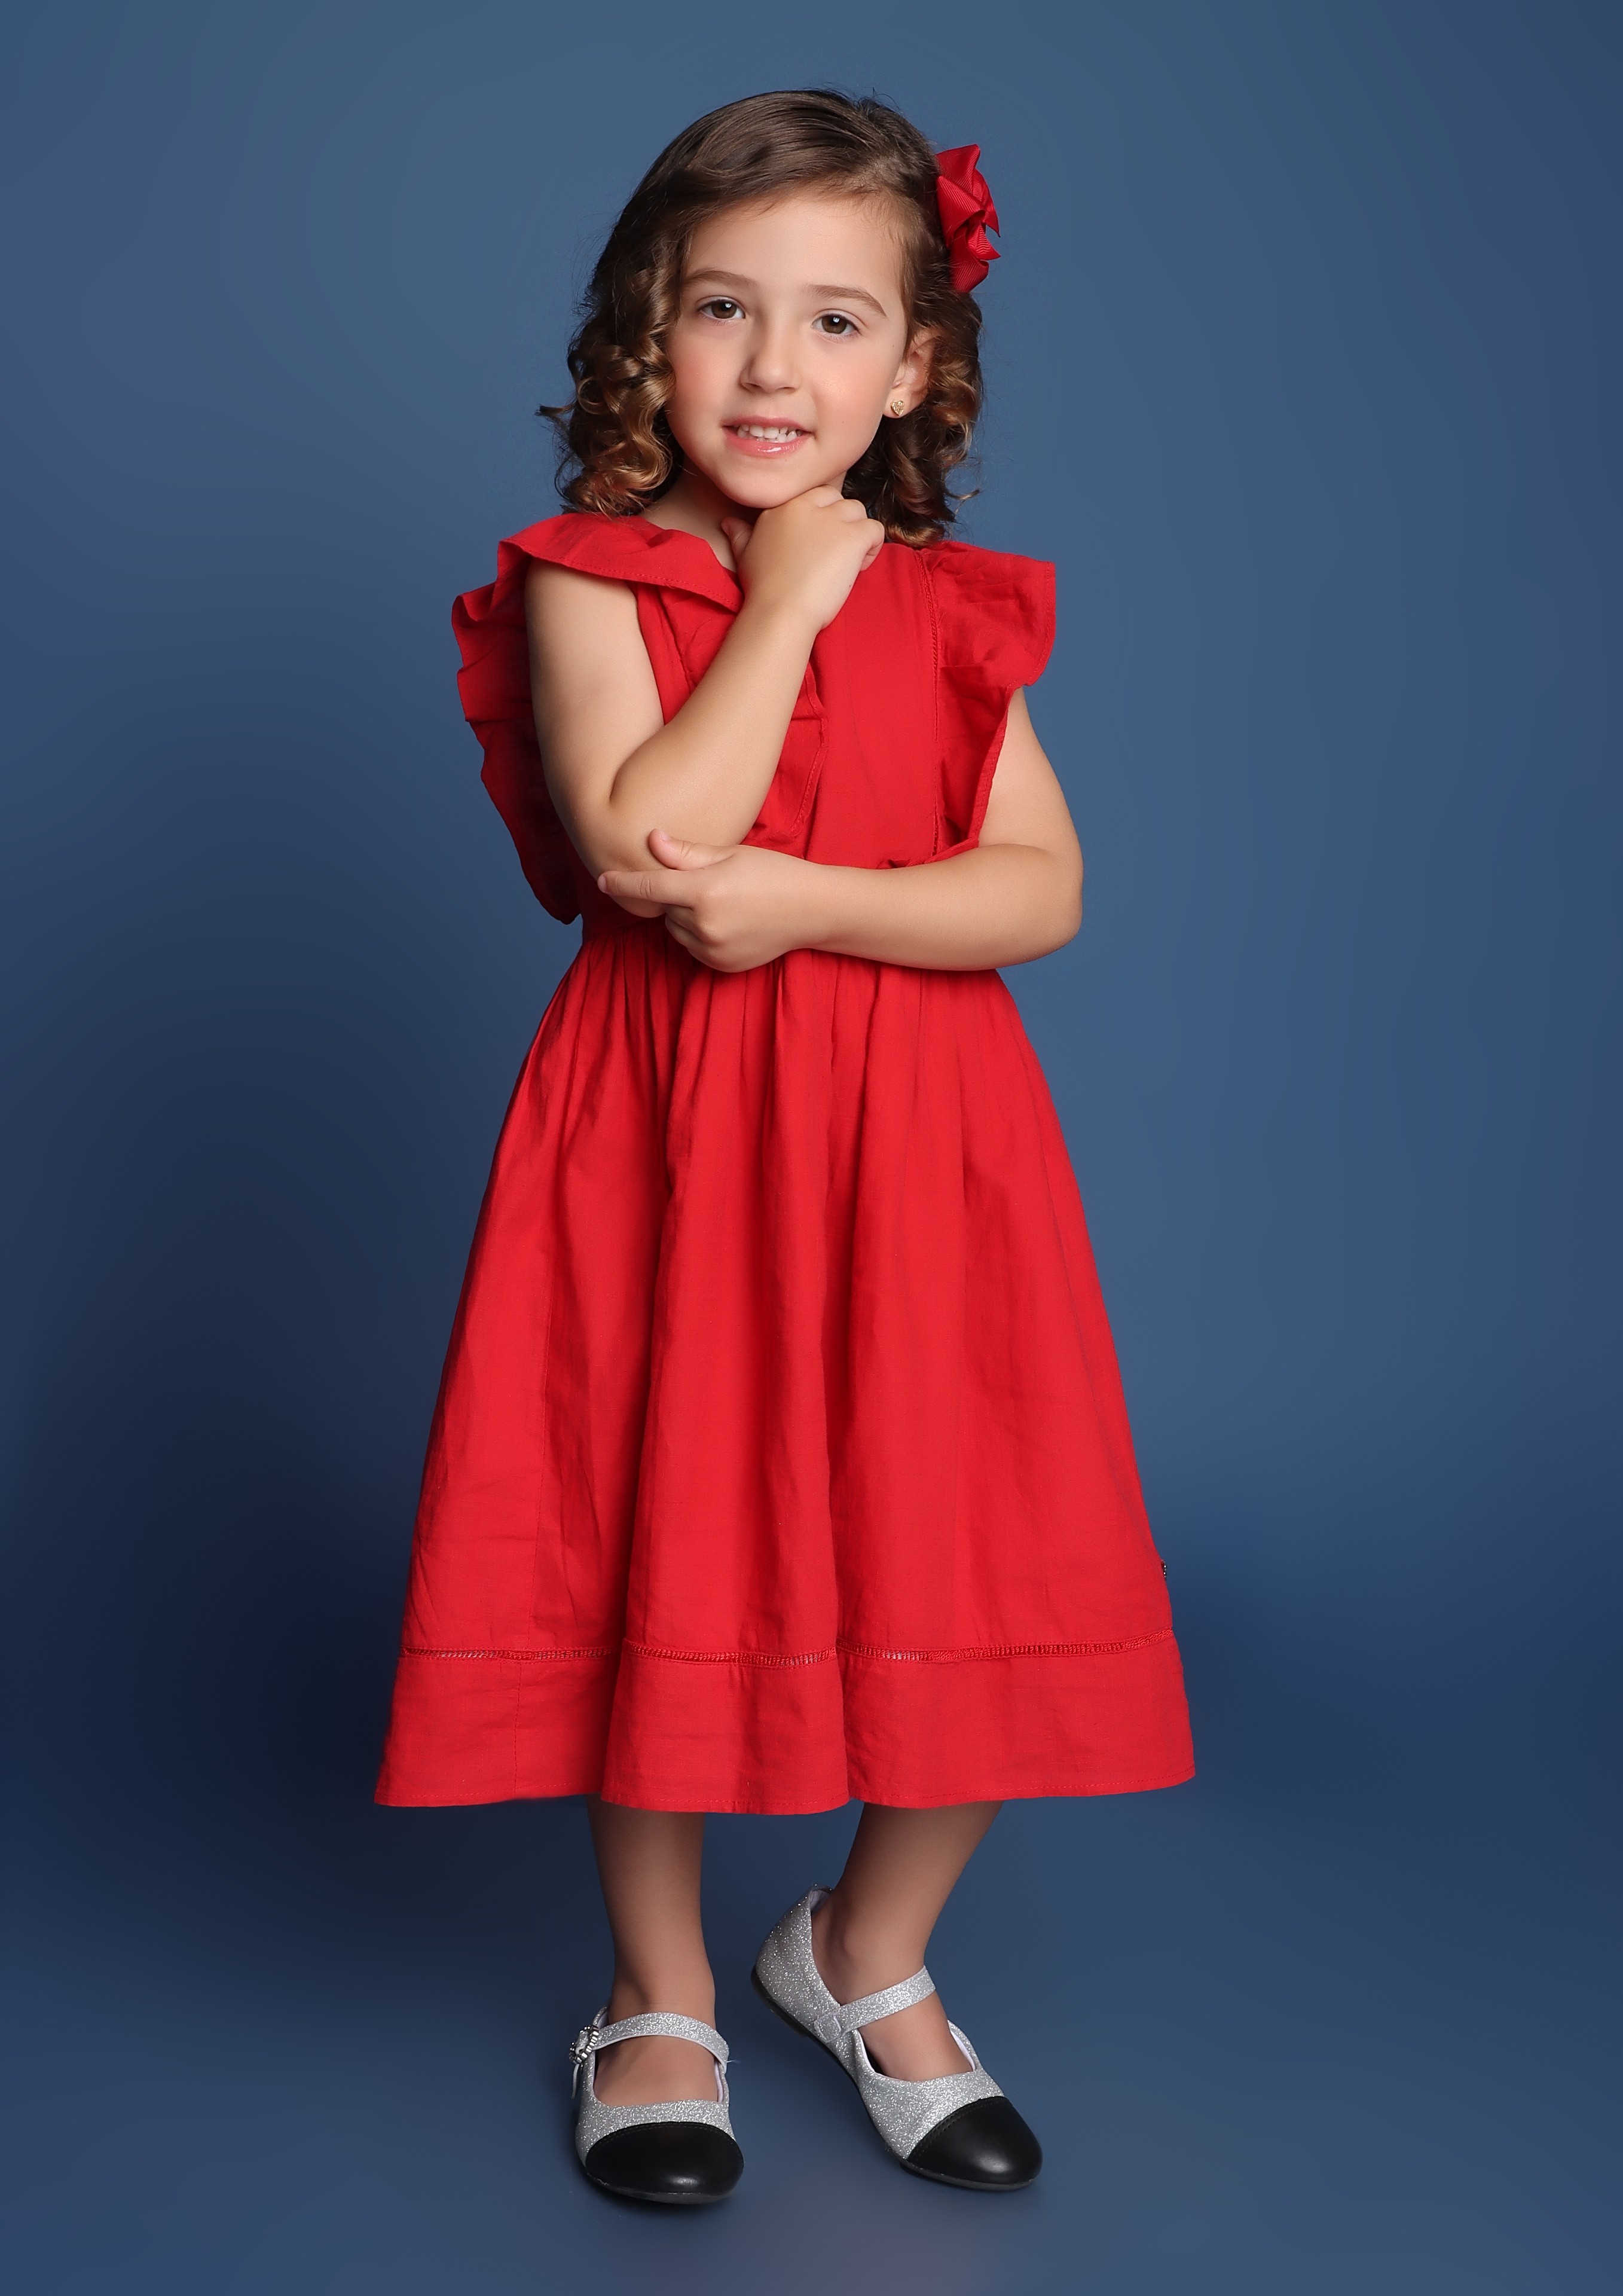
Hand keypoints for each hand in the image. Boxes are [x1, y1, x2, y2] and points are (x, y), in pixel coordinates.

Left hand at [598, 827, 823, 971]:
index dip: (622, 884)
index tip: (602, 881)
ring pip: (675, 930)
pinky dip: (699, 935)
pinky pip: (692, 948)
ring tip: (722, 902)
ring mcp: (712, 949)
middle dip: (675, 896)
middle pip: (665, 909)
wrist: (811, 911)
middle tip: (709, 883)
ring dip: (685, 917)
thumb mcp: (730, 854)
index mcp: (705, 891)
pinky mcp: (720, 966)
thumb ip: (685, 853)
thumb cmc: (773, 874)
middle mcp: (705, 925)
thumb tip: (651, 841)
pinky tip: (728, 922)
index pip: (648, 889)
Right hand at [720, 487, 884, 635]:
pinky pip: (875, 529)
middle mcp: (807, 506)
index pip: (815, 496)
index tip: (818, 546)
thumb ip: (740, 534)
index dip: (823, 518)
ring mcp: (831, 520)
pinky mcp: (851, 537)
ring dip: (858, 534)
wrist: (779, 612)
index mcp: (783, 507)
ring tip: (848, 563)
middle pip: (838, 500)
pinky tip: (858, 568)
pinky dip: (872, 547)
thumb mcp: (745, 555)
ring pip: (859, 511)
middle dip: (842, 523)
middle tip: (835, 555)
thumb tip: (728, 522)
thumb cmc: (762, 589)